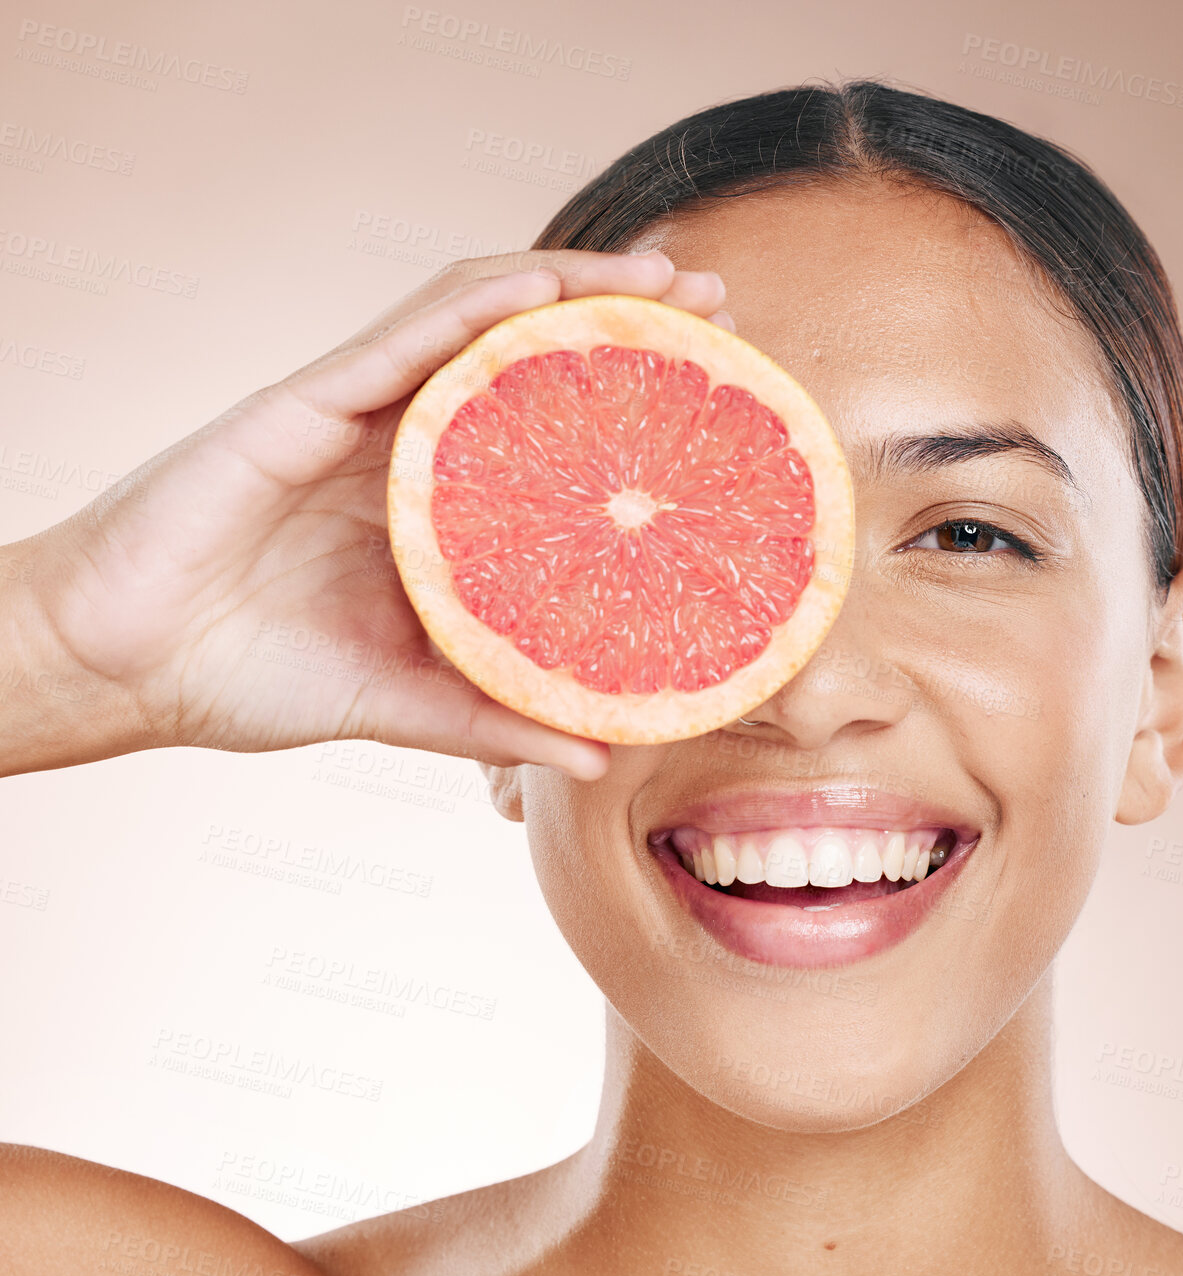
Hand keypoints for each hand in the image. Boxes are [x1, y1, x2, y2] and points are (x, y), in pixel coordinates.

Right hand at [5, 250, 730, 778]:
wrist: (125, 669)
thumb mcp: (404, 702)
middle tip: (715, 304)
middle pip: (525, 352)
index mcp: (427, 503)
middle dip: (621, 314)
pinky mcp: (300, 405)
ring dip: (569, 285)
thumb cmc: (250, 676)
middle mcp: (400, 443)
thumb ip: (495, 717)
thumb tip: (599, 750)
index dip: (623, 396)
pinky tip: (544, 290)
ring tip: (660, 277)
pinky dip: (473, 307)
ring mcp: (352, 415)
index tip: (710, 390)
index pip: (542, 423)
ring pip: (473, 319)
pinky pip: (398, 338)